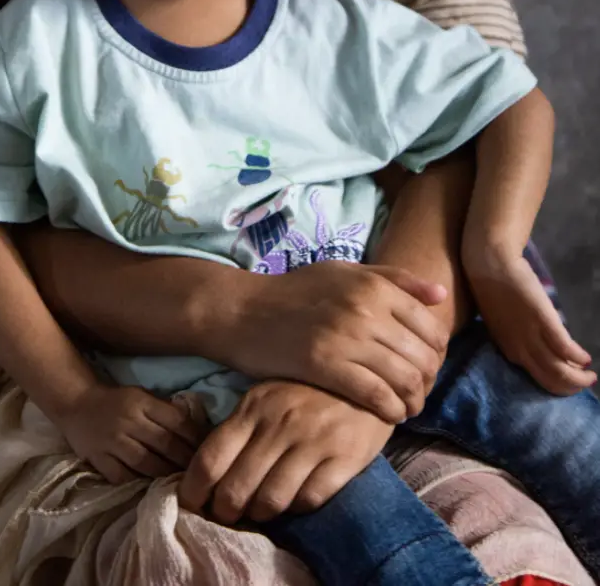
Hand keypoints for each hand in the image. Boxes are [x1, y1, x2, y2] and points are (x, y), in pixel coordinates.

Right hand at [52, 382, 205, 483]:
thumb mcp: (142, 396)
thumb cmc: (117, 401)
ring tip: (182, 486)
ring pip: (146, 463)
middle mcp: (128, 421)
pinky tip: (152, 491)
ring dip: (166, 475)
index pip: (176, 421)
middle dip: (186, 460)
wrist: (76, 404)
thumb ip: (165, 412)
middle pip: (164, 443)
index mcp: (141, 402)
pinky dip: (139, 484)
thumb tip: (197, 430)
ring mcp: (112, 441)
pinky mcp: (98, 459)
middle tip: (202, 474)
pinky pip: (122, 477)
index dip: (196, 437)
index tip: (209, 450)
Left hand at [179, 380, 392, 523]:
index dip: (193, 491)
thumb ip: (241, 427)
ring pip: (271, 501)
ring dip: (259, 515)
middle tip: (225, 516)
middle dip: (224, 512)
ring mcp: (313, 442)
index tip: (191, 503)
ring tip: (258, 512)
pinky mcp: (345, 458)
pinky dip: (297, 509)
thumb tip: (207, 470)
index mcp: (254, 407)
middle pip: (235, 489)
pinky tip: (294, 502)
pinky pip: (310, 500)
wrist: (368, 375)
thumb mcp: (268, 396)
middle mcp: (280, 425)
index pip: (210, 459)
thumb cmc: (308, 389)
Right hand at [215, 262, 448, 423]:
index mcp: (373, 285)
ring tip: (407, 406)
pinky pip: (376, 396)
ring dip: (414, 400)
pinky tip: (389, 414)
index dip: (437, 353)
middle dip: (428, 380)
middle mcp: (365, 308)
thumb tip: (441, 294)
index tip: (427, 365)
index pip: (430, 326)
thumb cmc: (297, 291)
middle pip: (422, 356)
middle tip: (419, 391)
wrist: (245, 311)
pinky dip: (391, 411)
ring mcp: (346, 337)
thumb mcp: (345, 272)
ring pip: (405, 379)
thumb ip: (394, 279)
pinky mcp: (326, 365)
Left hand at [466, 250, 594, 394]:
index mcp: (509, 351)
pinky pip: (565, 348)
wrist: (489, 264)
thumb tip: (536, 344)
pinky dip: (578, 357)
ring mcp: (531, 337)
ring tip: (590, 375)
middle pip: (550, 380)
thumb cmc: (493, 289)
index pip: (537, 378)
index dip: (556, 384)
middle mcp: (520, 350)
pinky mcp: (543, 321)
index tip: (568, 379)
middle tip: (585, 382)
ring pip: (559, 371)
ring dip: (578, 378)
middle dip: (571, 386)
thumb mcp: (503, 322)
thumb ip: (517, 336)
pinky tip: (586, 358)